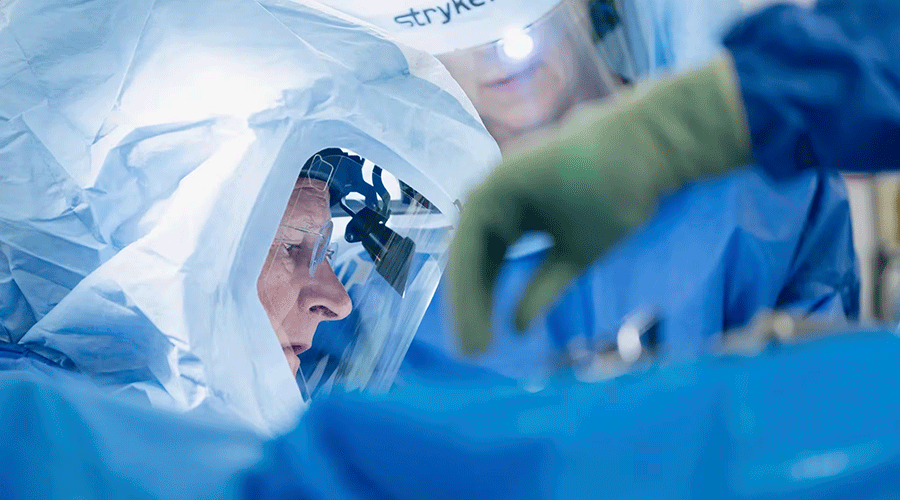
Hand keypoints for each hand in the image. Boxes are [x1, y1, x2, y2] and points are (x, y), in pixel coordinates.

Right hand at [449, 54, 750, 352]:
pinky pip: (505, 252)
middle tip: (476, 354)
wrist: (646, 143)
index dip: (466, 307)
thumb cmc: (613, 187)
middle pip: (470, 261)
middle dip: (471, 307)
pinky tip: (506, 313)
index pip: (465, 260)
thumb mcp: (581, 248)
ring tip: (485, 342)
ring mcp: (508, 204)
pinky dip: (503, 281)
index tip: (475, 349)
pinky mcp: (528, 212)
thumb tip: (517, 328)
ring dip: (482, 297)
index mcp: (492, 198)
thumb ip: (545, 288)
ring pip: (484, 259)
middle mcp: (492, 199)